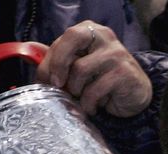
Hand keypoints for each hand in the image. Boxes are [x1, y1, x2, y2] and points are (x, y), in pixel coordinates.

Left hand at [35, 21, 151, 117]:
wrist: (136, 94)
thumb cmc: (104, 79)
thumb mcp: (81, 65)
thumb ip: (59, 60)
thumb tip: (30, 59)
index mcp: (91, 31)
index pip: (65, 38)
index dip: (52, 59)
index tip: (46, 79)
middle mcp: (105, 38)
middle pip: (73, 40)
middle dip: (59, 64)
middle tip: (58, 85)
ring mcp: (117, 55)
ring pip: (81, 69)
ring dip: (76, 90)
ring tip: (81, 99)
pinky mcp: (124, 74)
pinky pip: (95, 89)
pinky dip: (89, 103)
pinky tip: (92, 107)